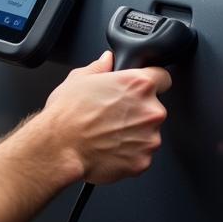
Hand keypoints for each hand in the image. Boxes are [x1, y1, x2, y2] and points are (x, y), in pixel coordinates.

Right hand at [42, 51, 170, 184]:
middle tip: (114, 114)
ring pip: (149, 133)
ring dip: (135, 133)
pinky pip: (141, 154)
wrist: (59, 147)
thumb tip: (107, 60)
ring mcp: (150, 138)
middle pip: (154, 107)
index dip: (152, 81)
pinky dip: (129, 153)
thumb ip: (100, 67)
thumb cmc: (67, 114)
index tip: (142, 88)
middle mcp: (150, 111)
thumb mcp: (79, 78)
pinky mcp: (143, 161)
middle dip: (139, 111)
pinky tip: (109, 148)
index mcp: (137, 84)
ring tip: (108, 133)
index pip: (163, 77)